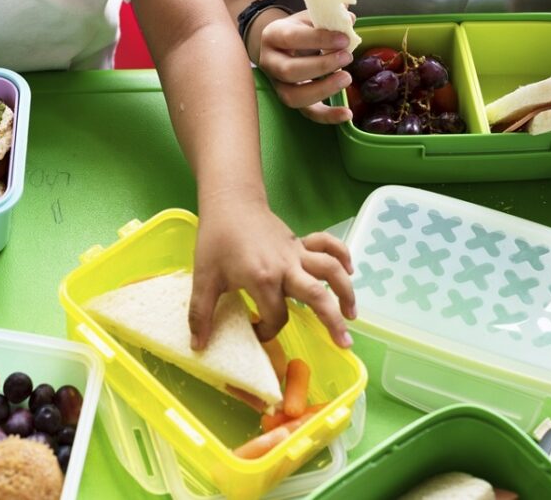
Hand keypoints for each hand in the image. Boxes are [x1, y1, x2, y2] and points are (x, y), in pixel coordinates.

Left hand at [188, 197, 355, 350]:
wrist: (230, 203)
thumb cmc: (216, 239)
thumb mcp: (204, 278)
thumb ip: (201, 313)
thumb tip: (198, 347)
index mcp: (263, 279)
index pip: (276, 316)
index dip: (268, 331)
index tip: (257, 332)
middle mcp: (286, 267)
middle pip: (318, 296)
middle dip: (333, 321)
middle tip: (344, 344)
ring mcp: (296, 253)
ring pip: (331, 270)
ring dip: (346, 292)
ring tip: (352, 316)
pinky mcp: (300, 242)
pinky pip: (328, 246)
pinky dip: (342, 255)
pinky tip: (350, 271)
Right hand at [257, 11, 355, 123]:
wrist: (282, 45)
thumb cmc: (299, 30)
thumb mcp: (308, 18)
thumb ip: (327, 18)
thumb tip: (349, 19)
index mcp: (272, 36)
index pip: (291, 38)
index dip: (319, 39)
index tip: (344, 39)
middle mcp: (270, 63)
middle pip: (289, 71)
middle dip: (321, 66)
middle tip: (347, 57)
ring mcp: (278, 84)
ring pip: (293, 97)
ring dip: (322, 90)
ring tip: (346, 78)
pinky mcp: (291, 99)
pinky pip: (307, 113)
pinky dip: (327, 116)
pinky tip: (347, 114)